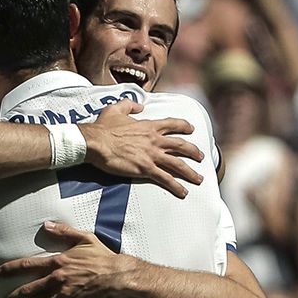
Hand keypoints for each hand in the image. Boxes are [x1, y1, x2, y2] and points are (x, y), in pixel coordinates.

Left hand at [0, 221, 130, 297]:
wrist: (118, 275)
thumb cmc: (102, 256)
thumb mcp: (84, 238)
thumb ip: (64, 231)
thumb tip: (46, 225)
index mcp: (58, 262)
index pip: (28, 265)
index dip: (11, 269)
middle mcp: (57, 279)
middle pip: (29, 291)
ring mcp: (65, 295)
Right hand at [80, 99, 203, 198]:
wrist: (95, 142)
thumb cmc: (103, 127)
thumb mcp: (116, 109)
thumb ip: (130, 105)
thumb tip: (139, 105)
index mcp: (149, 126)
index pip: (172, 124)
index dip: (184, 126)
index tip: (191, 128)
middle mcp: (154, 140)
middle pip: (181, 146)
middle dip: (193, 152)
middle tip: (201, 157)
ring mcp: (151, 155)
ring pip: (178, 164)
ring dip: (190, 172)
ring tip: (199, 178)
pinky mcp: (145, 169)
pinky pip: (165, 179)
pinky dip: (176, 186)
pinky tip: (183, 192)